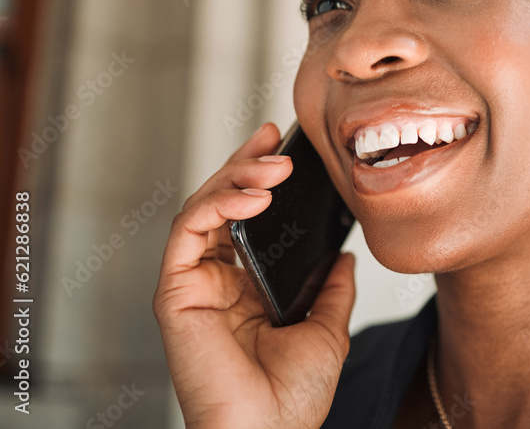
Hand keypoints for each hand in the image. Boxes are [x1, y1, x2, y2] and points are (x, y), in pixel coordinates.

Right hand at [153, 123, 355, 428]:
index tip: (284, 146)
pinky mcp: (176, 291)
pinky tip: (254, 194)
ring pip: (202, 207)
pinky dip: (217, 202)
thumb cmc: (294, 397)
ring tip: (275, 165)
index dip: (259, 176)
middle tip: (278, 142)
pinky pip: (187, 231)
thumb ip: (331, 289)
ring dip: (237, 176)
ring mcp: (194, 284)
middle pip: (222, 203)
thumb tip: (344, 257)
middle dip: (247, 163)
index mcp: (247, 286)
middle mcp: (217, 280)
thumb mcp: (327, 329)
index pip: (248, 217)